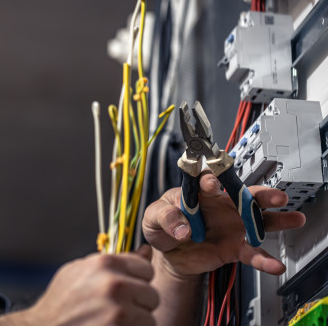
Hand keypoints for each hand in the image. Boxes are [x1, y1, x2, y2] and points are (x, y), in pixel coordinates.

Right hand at [25, 245, 158, 325]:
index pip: (145, 268)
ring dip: (135, 322)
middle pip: (151, 294)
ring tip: (112, 321)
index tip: (126, 289)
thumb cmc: (60, 302)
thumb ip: (115, 262)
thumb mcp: (79, 272)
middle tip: (117, 310)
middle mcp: (114, 285)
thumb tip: (146, 251)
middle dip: (138, 303)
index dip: (137, 280)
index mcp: (105, 264)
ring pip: (149, 317)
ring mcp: (118, 312)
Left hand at [143, 173, 305, 276]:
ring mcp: (231, 226)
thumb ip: (165, 217)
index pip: (208, 182)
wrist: (169, 253)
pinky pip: (252, 253)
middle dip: (261, 194)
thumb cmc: (162, 225)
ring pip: (257, 220)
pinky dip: (263, 259)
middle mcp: (221, 206)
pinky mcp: (234, 247)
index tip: (211, 184)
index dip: (210, 181)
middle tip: (275, 195)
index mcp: (199, 193)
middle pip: (244, 196)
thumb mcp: (153, 217)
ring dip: (276, 219)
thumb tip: (181, 228)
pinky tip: (274, 265)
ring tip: (294, 218)